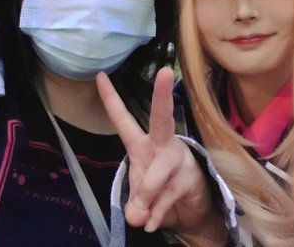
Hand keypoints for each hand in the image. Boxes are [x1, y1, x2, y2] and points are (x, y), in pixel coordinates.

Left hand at [96, 68, 226, 243]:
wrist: (193, 206)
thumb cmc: (160, 188)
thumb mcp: (140, 194)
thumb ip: (134, 200)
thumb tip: (137, 215)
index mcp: (143, 143)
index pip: (123, 119)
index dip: (110, 98)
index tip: (100, 75)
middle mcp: (162, 145)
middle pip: (161, 117)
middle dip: (162, 96)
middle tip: (165, 71)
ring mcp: (177, 160)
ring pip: (154, 177)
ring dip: (145, 199)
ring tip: (145, 215)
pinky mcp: (188, 180)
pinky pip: (164, 201)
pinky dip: (155, 216)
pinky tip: (153, 222)